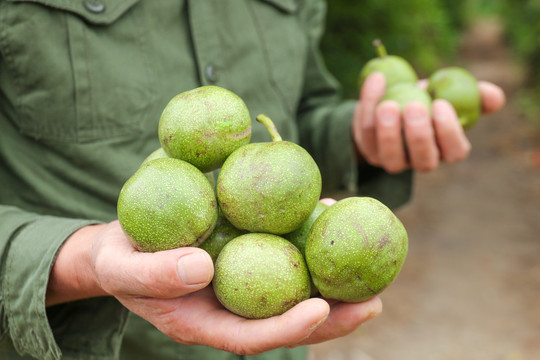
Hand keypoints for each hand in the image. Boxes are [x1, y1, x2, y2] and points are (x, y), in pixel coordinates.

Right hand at [47, 221, 381, 354]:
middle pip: (286, 319)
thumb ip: (154, 273)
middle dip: (332, 317)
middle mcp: (231, 307)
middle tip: (374, 303)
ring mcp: (242, 282)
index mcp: (204, 322)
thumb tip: (203, 268)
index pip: (251, 336)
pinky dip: (307, 238)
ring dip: (332, 278)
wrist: (122, 245)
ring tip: (372, 263)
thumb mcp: (122, 267)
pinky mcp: (246, 255)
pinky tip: (329, 212)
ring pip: (292, 287)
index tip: (320, 311)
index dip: (287, 329)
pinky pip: (282, 251)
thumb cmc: (119, 260)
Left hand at [352, 72, 505, 172]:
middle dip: (419, 136)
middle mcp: (420, 161)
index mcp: (446, 149)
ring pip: (391, 157)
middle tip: (414, 106)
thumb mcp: (449, 93)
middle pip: (423, 161)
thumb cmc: (428, 99)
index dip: (449, 132)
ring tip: (388, 104)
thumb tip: (493, 96)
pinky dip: (368, 108)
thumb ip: (474, 94)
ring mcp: (393, 160)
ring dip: (388, 131)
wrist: (392, 100)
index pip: (455, 152)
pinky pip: (366, 134)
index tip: (440, 104)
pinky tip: (376, 81)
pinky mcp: (369, 151)